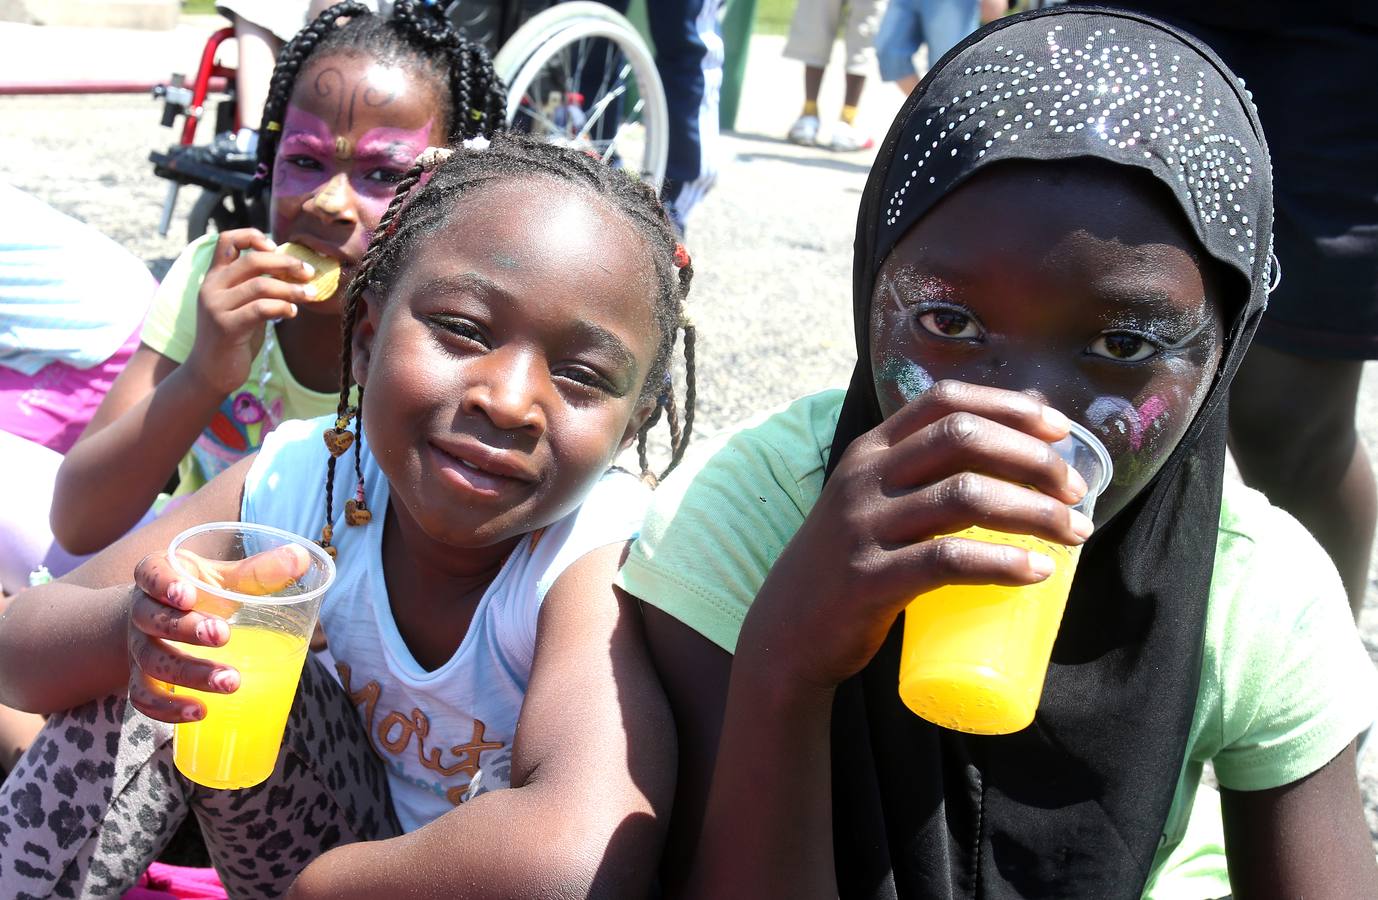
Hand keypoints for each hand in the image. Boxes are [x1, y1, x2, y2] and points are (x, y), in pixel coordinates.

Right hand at [125, 544, 311, 721]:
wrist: (162, 620)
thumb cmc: (202, 593)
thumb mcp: (225, 577)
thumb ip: (258, 571)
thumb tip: (302, 557)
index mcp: (159, 574)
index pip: (151, 574)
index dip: (164, 584)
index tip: (186, 595)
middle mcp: (142, 610)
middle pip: (153, 619)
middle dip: (187, 629)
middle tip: (223, 637)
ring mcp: (138, 646)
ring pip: (152, 660)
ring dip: (189, 674)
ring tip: (230, 683)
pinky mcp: (140, 678)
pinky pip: (143, 697)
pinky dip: (167, 708)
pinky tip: (200, 713)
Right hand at [183, 229, 315, 395]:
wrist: (210, 372)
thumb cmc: (233, 337)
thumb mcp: (241, 304)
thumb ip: (255, 285)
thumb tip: (292, 268)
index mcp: (214, 277)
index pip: (227, 240)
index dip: (252, 237)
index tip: (275, 248)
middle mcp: (211, 287)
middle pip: (253, 260)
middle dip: (286, 263)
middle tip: (309, 272)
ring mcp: (216, 307)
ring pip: (261, 285)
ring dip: (292, 288)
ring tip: (310, 294)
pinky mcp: (226, 327)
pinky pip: (261, 309)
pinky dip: (282, 307)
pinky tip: (292, 313)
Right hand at [742, 381, 1093, 692]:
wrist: (788, 633)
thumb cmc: (849, 564)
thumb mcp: (871, 502)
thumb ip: (921, 475)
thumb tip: (1015, 448)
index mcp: (870, 452)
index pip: (944, 402)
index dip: (1008, 407)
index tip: (1059, 430)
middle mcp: (864, 479)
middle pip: (962, 439)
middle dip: (1033, 458)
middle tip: (1075, 490)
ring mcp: (863, 528)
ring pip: (966, 497)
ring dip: (1036, 511)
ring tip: (1075, 533)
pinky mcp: (870, 580)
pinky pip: (948, 561)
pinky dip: (1002, 564)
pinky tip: (1037, 572)